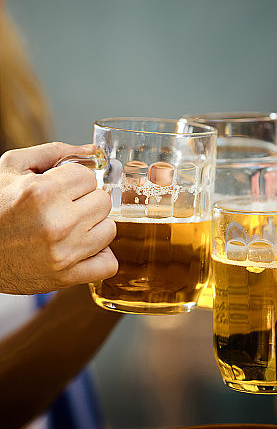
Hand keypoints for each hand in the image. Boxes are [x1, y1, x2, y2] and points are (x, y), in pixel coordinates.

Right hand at [0, 142, 116, 293]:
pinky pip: (108, 264)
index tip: (61, 187)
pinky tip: (81, 248)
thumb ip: (55, 152)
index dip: (75, 180)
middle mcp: (57, 223)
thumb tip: (94, 151)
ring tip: (69, 227)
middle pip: (103, 202)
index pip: (90, 177)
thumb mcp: (13, 167)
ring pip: (109, 229)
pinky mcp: (65, 277)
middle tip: (64, 207)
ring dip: (93, 226)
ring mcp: (63, 253)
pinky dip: (99, 256)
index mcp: (43, 192)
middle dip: (86, 200)